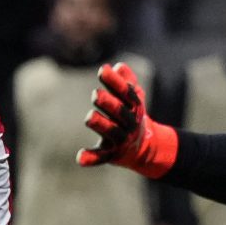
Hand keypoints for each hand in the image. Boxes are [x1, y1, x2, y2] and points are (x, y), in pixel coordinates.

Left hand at [77, 62, 179, 176]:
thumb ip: (127, 82)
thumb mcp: (134, 98)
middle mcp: (130, 123)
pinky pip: (102, 157)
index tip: (103, 70)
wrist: (145, 148)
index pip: (126, 92)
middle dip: (109, 103)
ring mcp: (121, 140)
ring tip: (89, 118)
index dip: (115, 81)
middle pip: (120, 112)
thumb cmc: (133, 116)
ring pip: (112, 132)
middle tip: (96, 94)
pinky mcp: (112, 155)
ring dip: (101, 125)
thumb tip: (117, 66)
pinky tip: (79, 157)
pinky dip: (91, 158)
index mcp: (135, 107)